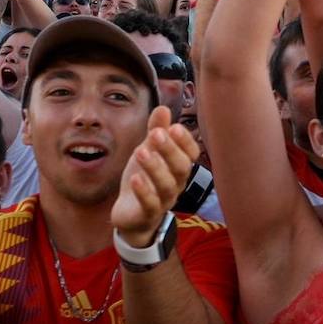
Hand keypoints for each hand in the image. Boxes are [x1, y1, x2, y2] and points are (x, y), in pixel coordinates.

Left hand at [111, 108, 201, 247]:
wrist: (131, 215)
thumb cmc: (144, 180)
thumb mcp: (148, 152)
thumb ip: (155, 131)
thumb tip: (163, 108)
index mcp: (178, 167)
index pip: (190, 154)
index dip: (184, 141)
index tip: (173, 127)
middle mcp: (176, 183)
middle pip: (180, 167)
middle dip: (169, 149)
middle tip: (156, 134)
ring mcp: (164, 200)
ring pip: (167, 185)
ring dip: (155, 168)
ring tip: (141, 152)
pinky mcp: (148, 214)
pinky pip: (151, 204)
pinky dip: (144, 191)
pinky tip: (135, 179)